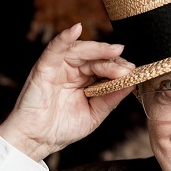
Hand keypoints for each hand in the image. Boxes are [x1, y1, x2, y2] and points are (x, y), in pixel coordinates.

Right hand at [0, 23, 133, 160]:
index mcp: (86, 81)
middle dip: (113, 61)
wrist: (37, 140)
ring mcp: (60, 67)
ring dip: (99, 50)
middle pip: (96, 58)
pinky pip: (55, 48)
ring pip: (81, 51)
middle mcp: (74, 71)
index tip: (134, 73)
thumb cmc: (62, 128)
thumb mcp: (95, 114)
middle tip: (127, 68)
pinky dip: (65, 37)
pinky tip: (76, 30)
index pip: (106, 68)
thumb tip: (131, 83)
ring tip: (114, 51)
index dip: (119, 68)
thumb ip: (111, 98)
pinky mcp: (45, 66)